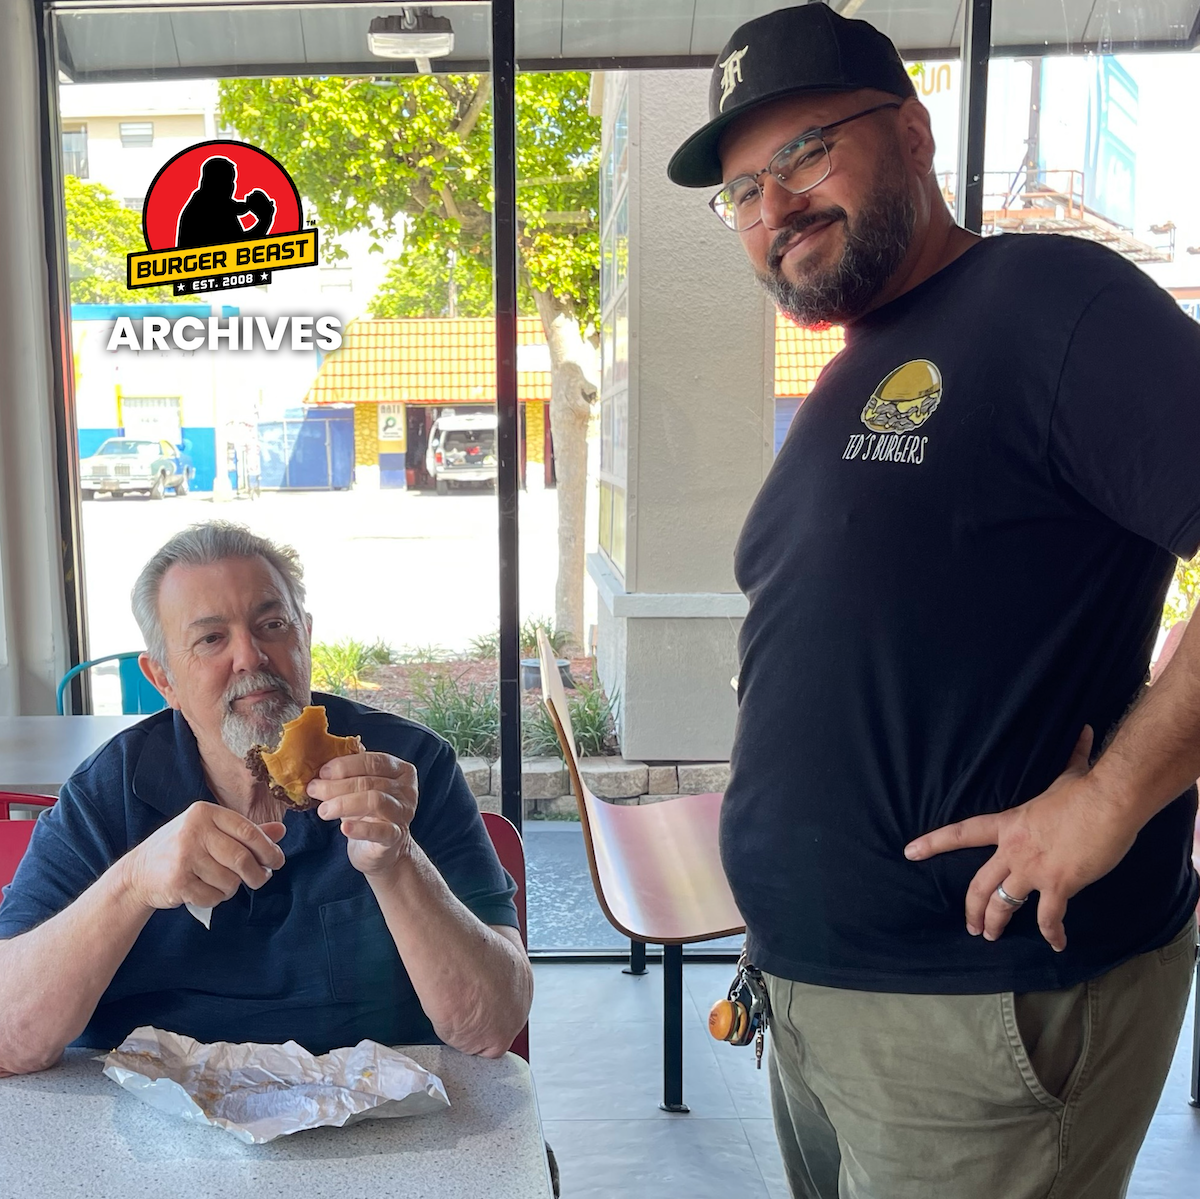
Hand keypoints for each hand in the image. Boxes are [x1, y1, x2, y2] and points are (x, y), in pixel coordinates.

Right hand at [121, 801, 285, 911]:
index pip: (248, 831)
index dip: (268, 849)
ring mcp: (183, 857)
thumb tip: (281, 831)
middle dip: (257, 874)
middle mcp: (193, 831)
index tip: (278, 861)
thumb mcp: (210, 832)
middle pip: (242, 858)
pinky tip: (206, 891)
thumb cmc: (182, 849)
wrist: (138, 873)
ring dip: (232, 888)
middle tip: (260, 879)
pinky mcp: (177, 882)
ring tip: (223, 883)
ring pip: (230, 880)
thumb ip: (245, 831)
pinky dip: (216, 899)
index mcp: (205, 813)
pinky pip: (213, 896)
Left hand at [306, 752, 417, 876]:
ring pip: (374, 801)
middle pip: (370, 782)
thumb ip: (351, 773)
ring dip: (343, 803)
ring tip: (323, 810)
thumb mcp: (363, 788)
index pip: (374, 761)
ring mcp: (404, 814)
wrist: (382, 849)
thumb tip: (322, 761)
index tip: (322, 772)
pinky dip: (359, 829)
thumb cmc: (369, 813)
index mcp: (401, 771)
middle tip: (314, 789)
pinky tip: (343, 828)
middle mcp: (407, 790)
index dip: (346, 765)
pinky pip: (379, 831)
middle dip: (337, 785)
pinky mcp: (396, 837)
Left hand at [903, 728, 1138, 950]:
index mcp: (1009, 824)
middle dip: (972, 908)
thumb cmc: (1088, 788)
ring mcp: (1033, 869)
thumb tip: (1084, 732)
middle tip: (971, 927)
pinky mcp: (1059, 885)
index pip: (961, 833)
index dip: (933, 843)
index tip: (910, 852)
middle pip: (979, 883)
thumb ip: (1072, 757)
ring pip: (1003, 904)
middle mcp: (1013, 850)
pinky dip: (1052, 933)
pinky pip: (1048, 917)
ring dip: (996, 923)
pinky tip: (1057, 944)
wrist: (1108, 801)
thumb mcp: (1070, 774)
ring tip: (993, 937)